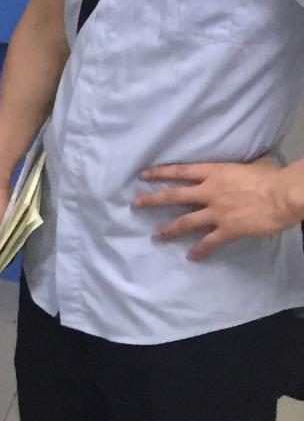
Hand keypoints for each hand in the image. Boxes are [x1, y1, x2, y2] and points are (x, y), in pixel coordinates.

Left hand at [135, 156, 301, 260]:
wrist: (283, 196)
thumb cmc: (270, 177)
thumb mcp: (250, 164)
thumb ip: (237, 168)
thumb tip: (242, 164)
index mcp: (213, 173)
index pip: (179, 171)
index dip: (159, 172)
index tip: (142, 175)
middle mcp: (208, 191)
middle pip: (173, 195)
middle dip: (152, 200)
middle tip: (136, 204)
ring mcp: (216, 211)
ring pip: (185, 221)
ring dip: (169, 229)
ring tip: (156, 236)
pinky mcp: (228, 229)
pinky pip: (209, 242)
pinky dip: (199, 250)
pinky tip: (191, 256)